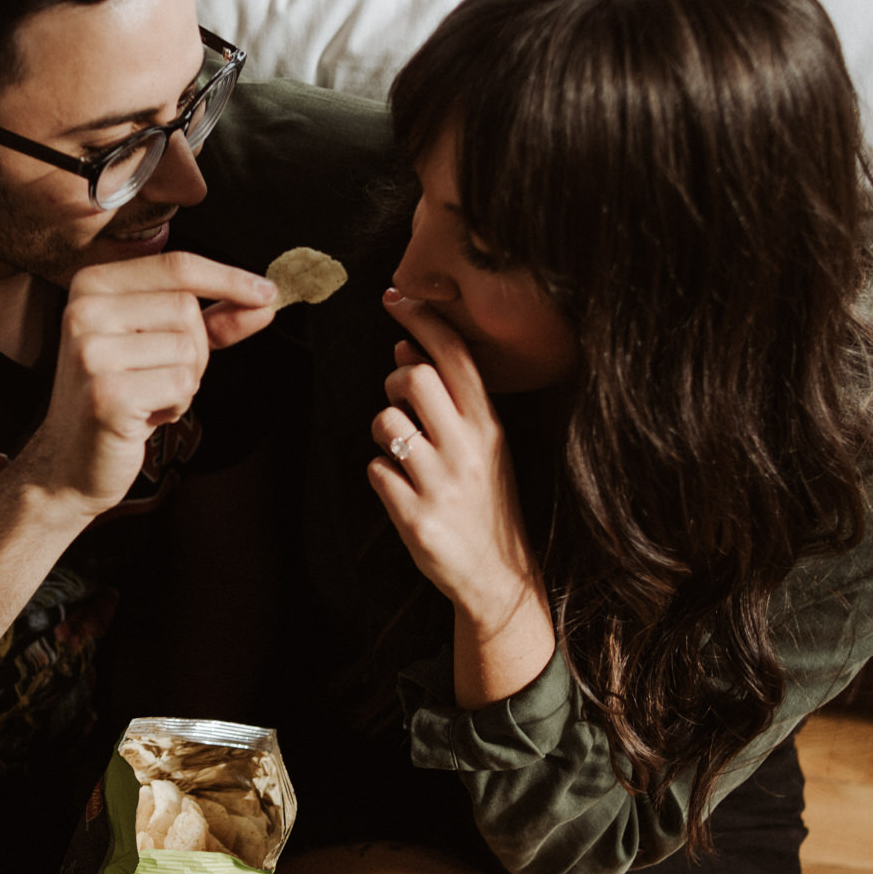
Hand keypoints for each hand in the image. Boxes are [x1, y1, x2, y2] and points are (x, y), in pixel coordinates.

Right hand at [19, 252, 277, 515]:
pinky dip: (175, 406)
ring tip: (147, 397)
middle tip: (160, 376)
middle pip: (186, 309)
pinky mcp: (106, 394)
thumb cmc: (119, 397)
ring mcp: (91, 352)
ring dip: (184, 382)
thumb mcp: (162, 346)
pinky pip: (180, 385)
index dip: (228, 278)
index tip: (268, 292)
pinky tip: (144, 416)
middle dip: (195, 349)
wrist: (70, 461)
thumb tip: (264, 301)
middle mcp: (84, 310)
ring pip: (187, 349)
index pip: (176, 267)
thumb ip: (211, 321)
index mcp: (92, 284)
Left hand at [367, 289, 546, 639]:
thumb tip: (406, 345)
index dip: (422, 319)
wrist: (498, 576)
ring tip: (401, 452)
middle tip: (401, 401)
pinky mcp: (415, 517)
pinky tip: (401, 489)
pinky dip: (380, 474)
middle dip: (395, 380)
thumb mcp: (485, 446)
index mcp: (490, 427)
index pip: (455, 357)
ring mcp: (442, 484)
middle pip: (415, 377)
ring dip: (382, 429)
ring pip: (386, 422)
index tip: (395, 297)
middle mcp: (469, 450)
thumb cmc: (485, 502)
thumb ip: (451, 399)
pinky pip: (375, 471)